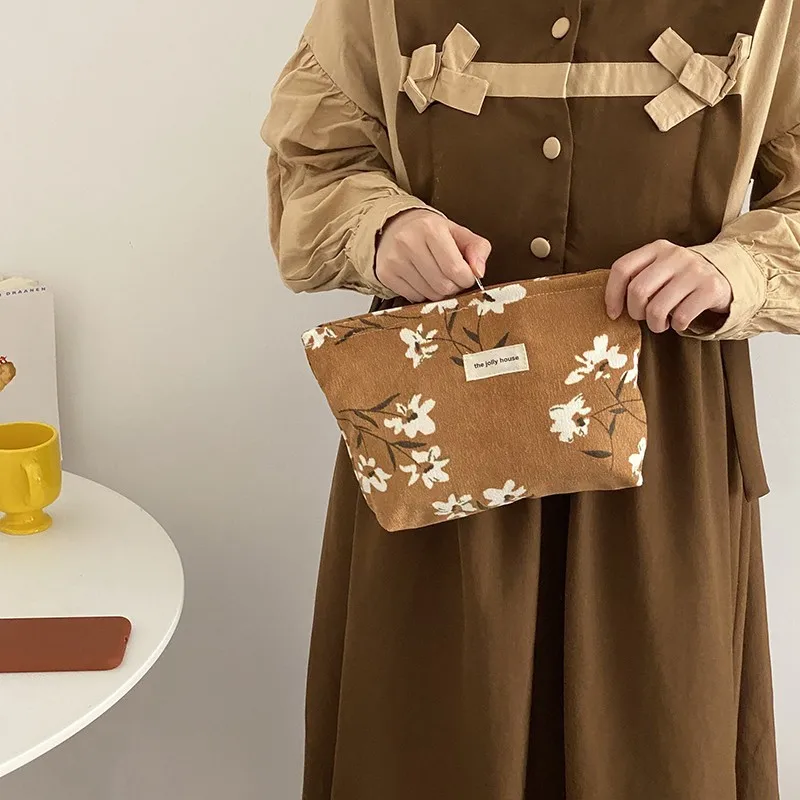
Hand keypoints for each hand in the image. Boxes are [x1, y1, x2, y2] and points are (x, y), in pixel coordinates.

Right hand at [376, 209, 491, 301]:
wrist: (396, 226)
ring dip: (438, 291)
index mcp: (431, 228)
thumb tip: (479, 271)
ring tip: (435, 275)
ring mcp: (394, 259)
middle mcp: (408, 242)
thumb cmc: (430, 231)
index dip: (467, 279)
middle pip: (443, 285)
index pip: (456, 269)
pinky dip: (422, 293)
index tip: (465, 274)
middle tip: (450, 276)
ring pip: (429, 295)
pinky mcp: (386, 274)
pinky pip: (414, 298)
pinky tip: (421, 279)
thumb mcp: (459, 233)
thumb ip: (478, 249)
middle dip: (453, 286)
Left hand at [605, 239, 732, 332]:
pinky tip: (679, 321)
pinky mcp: (710, 288)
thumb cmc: (679, 278)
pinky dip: (676, 326)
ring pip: (657, 309)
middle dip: (636, 313)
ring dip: (655, 324)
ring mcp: (694, 270)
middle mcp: (675, 255)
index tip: (613, 313)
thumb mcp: (658, 269)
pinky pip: (680, 317)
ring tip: (661, 322)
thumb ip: (637, 278)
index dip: (612, 295)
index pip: (622, 268)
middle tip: (644, 317)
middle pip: (637, 291)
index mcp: (656, 248)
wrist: (724, 274)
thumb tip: (612, 307)